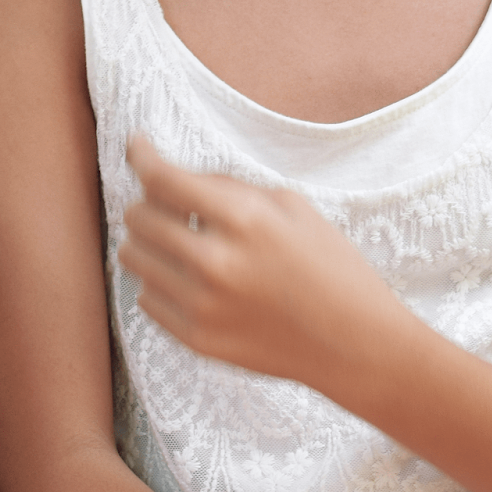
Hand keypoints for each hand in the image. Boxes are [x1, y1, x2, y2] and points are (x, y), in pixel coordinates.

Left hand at [118, 136, 405, 385]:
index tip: (138, 147)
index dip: (142, 156)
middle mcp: (215, 262)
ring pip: (134, 258)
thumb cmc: (331, 266)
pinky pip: (146, 299)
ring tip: (183, 245)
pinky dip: (161, 284)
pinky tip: (195, 283)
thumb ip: (228, 187)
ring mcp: (202, 306)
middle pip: (138, 217)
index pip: (162, 179)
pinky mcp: (197, 340)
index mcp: (243, 220)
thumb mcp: (293, 206)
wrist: (357, 344)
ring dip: (150, 244)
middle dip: (149, 204)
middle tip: (172, 207)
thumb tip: (171, 178)